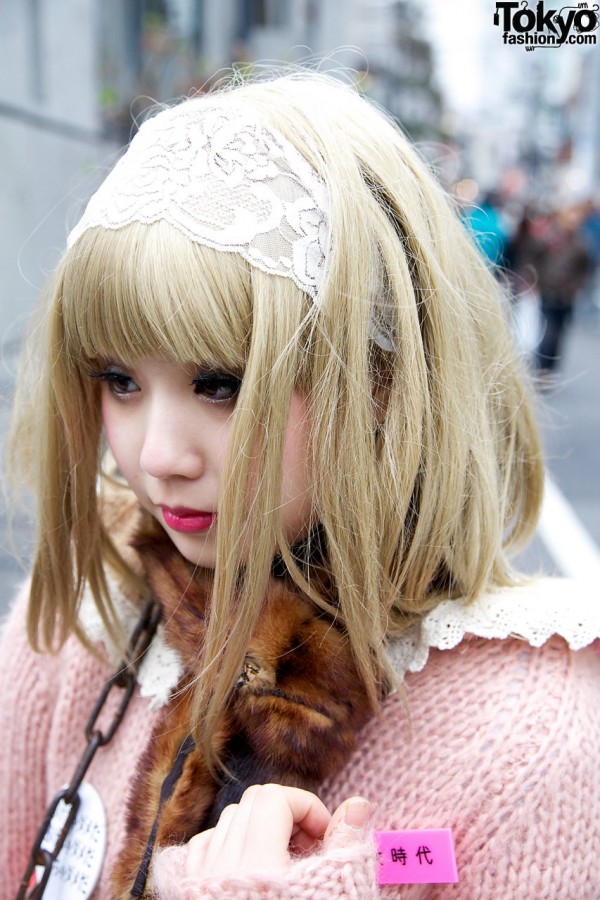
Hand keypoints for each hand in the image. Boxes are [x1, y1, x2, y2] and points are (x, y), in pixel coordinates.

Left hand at [185, 783, 369, 879]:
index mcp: (257, 862)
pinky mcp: (188, 890)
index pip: (274, 797)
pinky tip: (249, 870)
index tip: (326, 836)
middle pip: (251, 802)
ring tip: (284, 864)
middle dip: (286, 815)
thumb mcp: (332, 885)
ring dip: (258, 830)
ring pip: (226, 822)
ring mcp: (200, 879)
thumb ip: (343, 843)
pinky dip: (226, 848)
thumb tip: (358, 803)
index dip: (307, 807)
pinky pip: (201, 849)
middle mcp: (221, 867)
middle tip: (310, 849)